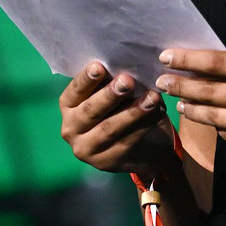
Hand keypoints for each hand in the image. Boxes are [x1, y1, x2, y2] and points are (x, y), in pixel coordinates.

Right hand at [59, 62, 177, 178]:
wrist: (140, 147)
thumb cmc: (121, 108)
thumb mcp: (111, 95)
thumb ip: (110, 82)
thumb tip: (123, 62)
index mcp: (68, 107)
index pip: (74, 91)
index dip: (86, 79)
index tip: (99, 66)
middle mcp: (70, 129)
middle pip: (90, 110)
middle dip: (110, 95)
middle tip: (128, 81)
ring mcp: (86, 149)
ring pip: (109, 128)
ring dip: (132, 111)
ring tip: (152, 97)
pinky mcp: (106, 162)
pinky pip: (126, 142)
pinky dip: (143, 125)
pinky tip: (157, 112)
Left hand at [156, 48, 225, 159]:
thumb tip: (201, 66)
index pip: (217, 61)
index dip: (188, 59)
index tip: (166, 56)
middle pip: (209, 90)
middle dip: (180, 85)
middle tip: (161, 81)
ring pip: (212, 116)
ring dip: (191, 108)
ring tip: (179, 102)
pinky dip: (215, 125)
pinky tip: (208, 118)